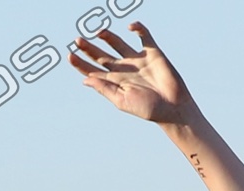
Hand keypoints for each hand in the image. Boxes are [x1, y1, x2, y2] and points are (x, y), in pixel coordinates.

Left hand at [69, 23, 192, 125]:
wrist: (173, 107)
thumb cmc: (148, 109)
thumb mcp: (122, 100)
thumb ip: (104, 88)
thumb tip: (85, 79)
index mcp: (116, 82)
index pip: (93, 71)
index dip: (81, 64)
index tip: (70, 55)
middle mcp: (124, 69)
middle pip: (102, 56)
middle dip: (89, 48)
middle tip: (77, 40)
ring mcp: (138, 60)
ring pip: (119, 43)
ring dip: (108, 37)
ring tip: (98, 32)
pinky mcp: (152, 53)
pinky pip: (144, 36)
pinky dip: (138, 28)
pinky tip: (130, 27)